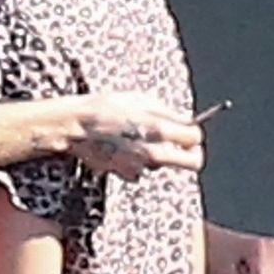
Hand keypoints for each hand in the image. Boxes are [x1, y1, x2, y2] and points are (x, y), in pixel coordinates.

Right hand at [69, 93, 204, 179]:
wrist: (77, 127)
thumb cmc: (106, 108)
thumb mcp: (141, 100)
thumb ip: (167, 113)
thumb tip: (185, 121)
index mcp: (161, 130)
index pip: (196, 138)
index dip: (194, 133)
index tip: (187, 130)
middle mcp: (155, 152)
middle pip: (193, 162)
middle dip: (192, 154)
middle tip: (182, 145)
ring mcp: (142, 165)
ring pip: (165, 164)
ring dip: (160, 155)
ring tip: (140, 139)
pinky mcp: (127, 173)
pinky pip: (143, 170)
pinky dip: (139, 162)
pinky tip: (126, 149)